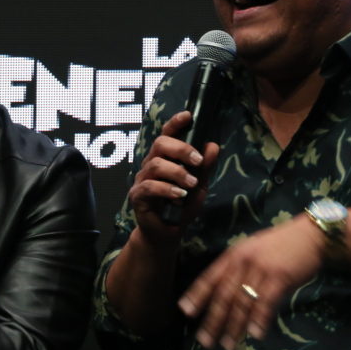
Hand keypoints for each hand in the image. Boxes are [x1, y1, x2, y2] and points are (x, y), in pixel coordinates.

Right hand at [129, 111, 218, 245]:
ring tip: (191, 184)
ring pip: (156, 165)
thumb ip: (204, 167)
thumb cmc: (182, 207)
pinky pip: (150, 186)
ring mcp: (142, 180)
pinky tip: (179, 195)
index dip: (175, 123)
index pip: (166, 134)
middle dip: (181, 149)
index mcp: (165, 158)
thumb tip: (213, 145)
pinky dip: (167, 189)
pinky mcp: (138, 196)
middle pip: (160, 144)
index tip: (188, 115)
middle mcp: (151, 165)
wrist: (168, 234)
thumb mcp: (199, 186)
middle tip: (197, 160)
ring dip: (177, 172)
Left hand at [178, 215, 325, 349]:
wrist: (310, 235)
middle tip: (204, 340)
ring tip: (227, 344)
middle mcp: (242, 261)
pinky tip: (254, 334)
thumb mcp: (252, 251)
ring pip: (242, 301)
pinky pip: (266, 302)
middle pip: (223, 294)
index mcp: (233, 255)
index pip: (209, 276)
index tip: (185, 311)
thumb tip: (225, 297)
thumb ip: (238, 270)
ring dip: (234, 326)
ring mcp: (260, 268)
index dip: (197, 294)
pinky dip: (259, 320)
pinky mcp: (279, 277)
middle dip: (213, 319)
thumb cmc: (280, 245)